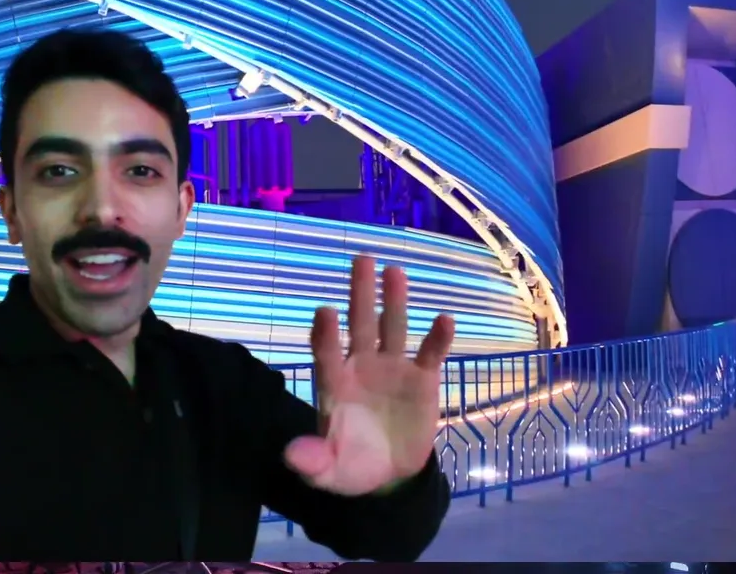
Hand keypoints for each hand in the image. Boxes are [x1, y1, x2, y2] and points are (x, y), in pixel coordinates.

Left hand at [284, 255, 454, 495]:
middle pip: (360, 325)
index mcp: (334, 383)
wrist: (388, 474)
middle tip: (362, 260)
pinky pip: (430, 353)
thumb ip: (312, 461)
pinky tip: (444, 320)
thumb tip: (290, 455)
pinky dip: (437, 338)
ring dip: (395, 302)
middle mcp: (361, 366)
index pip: (326, 352)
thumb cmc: (350, 465)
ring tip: (396, 273)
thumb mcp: (328, 471)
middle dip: (360, 294)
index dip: (325, 334)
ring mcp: (393, 368)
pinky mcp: (422, 378)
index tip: (326, 312)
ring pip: (392, 328)